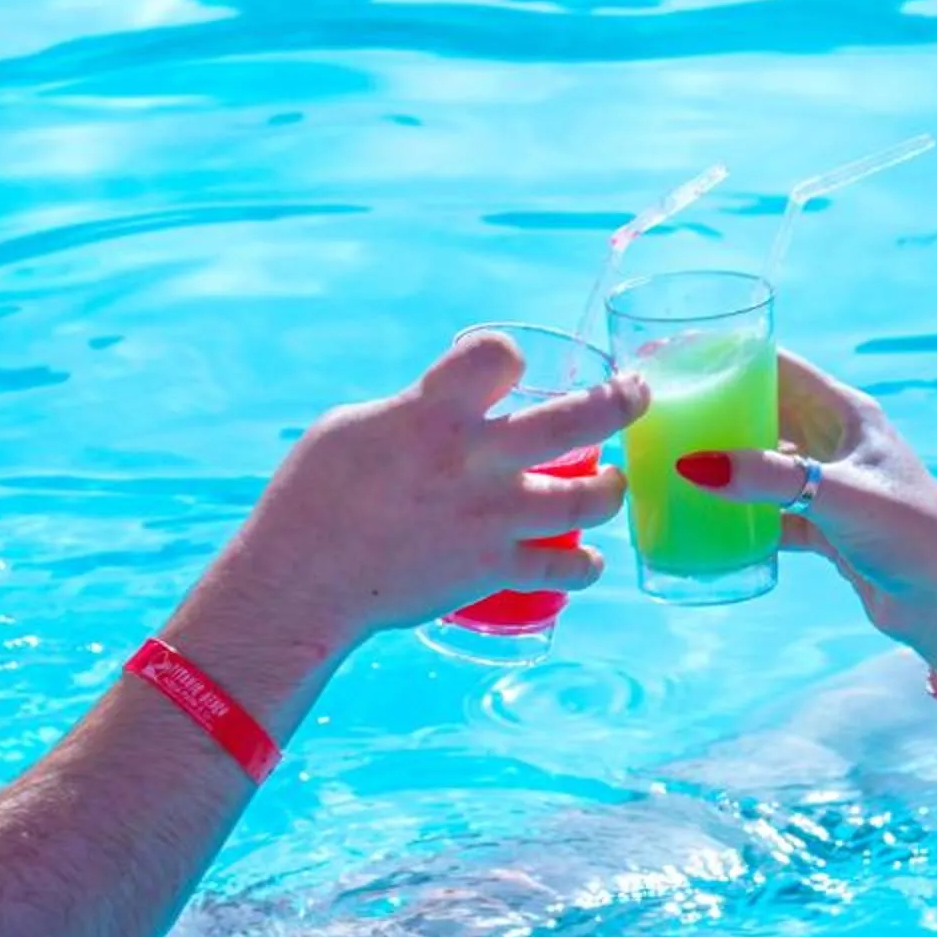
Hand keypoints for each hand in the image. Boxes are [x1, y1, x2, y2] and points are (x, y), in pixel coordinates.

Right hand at [217, 332, 644, 654]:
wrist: (302, 583)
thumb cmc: (312, 498)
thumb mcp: (353, 428)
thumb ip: (411, 413)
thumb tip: (440, 410)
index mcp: (433, 413)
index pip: (499, 354)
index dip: (508, 356)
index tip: (508, 370)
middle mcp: (475, 460)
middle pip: (578, 419)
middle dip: (620, 402)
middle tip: (635, 395)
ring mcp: (491, 518)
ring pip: (587, 498)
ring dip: (611, 488)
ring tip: (612, 481)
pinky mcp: (493, 570)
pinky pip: (563, 568)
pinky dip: (585, 565)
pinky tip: (588, 559)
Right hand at [673, 350, 936, 673]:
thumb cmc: (915, 537)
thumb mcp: (841, 498)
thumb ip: (771, 480)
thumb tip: (693, 465)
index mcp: (847, 413)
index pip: (777, 366)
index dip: (726, 356)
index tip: (669, 356)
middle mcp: (835, 441)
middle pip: (760, 412)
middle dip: (710, 410)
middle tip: (650, 413)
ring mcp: (826, 485)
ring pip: (759, 464)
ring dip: (719, 465)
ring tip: (662, 464)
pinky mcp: (823, 527)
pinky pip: (766, 512)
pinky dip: (736, 516)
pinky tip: (699, 522)